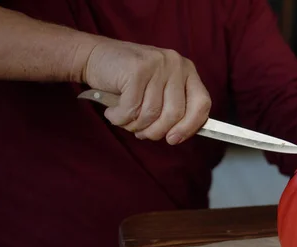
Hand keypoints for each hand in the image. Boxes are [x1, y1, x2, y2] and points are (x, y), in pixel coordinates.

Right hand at [82, 39, 210, 144]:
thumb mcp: (158, 92)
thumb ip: (172, 109)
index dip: (189, 127)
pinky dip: (119, 118)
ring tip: (124, 118)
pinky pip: (132, 109)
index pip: (202, 104)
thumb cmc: (127, 81)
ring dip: (134, 125)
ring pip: (152, 114)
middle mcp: (176, 64)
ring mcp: (157, 64)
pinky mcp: (137, 69)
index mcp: (187, 71)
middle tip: (140, 131)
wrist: (94, 57)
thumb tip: (178, 137)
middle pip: (175, 114)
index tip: (173, 139)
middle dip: (155, 131)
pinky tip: (112, 111)